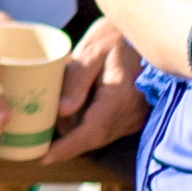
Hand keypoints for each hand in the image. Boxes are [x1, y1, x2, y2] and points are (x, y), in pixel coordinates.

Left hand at [39, 35, 141, 159]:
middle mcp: (131, 113)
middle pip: (92, 137)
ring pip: (98, 134)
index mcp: (120, 97)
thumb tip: (62, 112)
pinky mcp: (133, 116)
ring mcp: (134, 117)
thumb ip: (76, 80)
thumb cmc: (116, 37)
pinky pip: (106, 127)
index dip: (67, 148)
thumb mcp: (92, 50)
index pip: (91, 132)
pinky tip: (80, 100)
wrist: (147, 33)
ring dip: (77, 125)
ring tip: (63, 99)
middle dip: (66, 133)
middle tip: (44, 116)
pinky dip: (88, 120)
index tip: (44, 157)